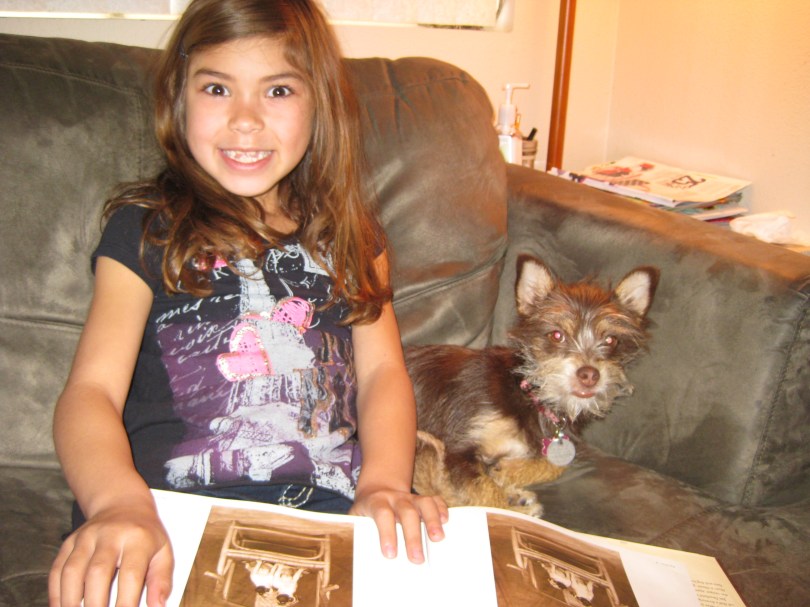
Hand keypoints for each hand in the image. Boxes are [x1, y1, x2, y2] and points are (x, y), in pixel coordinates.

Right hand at [49, 502, 173, 606]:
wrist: (124, 505)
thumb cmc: (145, 535)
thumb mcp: (163, 551)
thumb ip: (161, 580)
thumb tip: (157, 606)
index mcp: (137, 538)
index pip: (131, 574)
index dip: (126, 602)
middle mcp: (109, 534)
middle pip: (98, 573)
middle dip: (95, 604)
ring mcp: (86, 537)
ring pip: (72, 571)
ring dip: (71, 601)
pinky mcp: (69, 542)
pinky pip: (57, 570)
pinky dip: (56, 593)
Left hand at [349, 488, 447, 563]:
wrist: (376, 491)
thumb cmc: (366, 513)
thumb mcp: (356, 519)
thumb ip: (358, 533)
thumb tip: (360, 560)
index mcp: (376, 502)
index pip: (382, 514)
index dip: (387, 533)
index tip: (390, 554)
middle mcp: (395, 498)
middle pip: (406, 512)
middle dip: (413, 536)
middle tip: (417, 559)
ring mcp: (410, 497)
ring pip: (423, 503)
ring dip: (432, 520)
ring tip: (438, 539)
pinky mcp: (421, 498)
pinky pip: (434, 500)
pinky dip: (441, 509)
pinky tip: (446, 522)